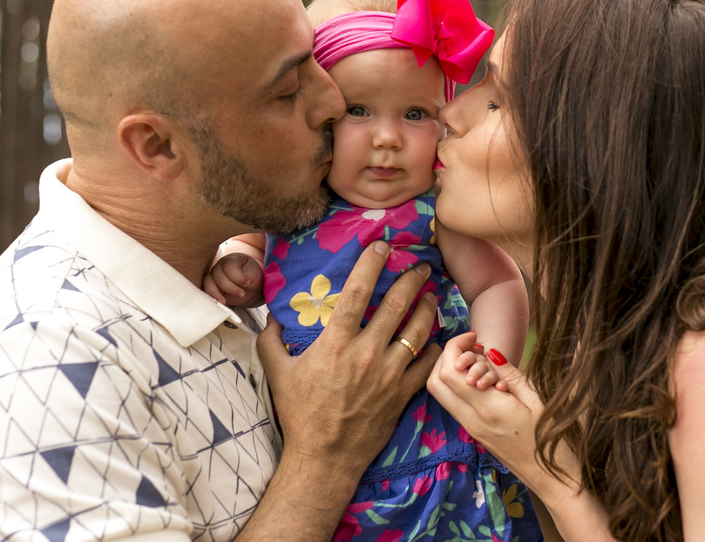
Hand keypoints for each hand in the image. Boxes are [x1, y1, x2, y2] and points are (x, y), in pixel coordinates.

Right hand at [205, 251, 263, 306]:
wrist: (249, 285)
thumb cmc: (251, 275)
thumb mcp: (254, 272)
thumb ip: (248, 275)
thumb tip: (243, 283)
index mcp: (231, 260)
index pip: (229, 266)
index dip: (238, 276)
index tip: (247, 283)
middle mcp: (219, 267)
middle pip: (218, 276)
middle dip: (230, 287)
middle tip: (241, 294)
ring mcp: (213, 277)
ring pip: (208, 284)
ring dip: (216, 294)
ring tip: (225, 302)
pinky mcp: (210, 288)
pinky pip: (206, 292)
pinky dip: (211, 298)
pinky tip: (219, 303)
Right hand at [259, 240, 441, 479]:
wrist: (324, 458)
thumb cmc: (299, 413)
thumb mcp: (276, 372)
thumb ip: (269, 338)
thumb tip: (270, 314)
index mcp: (335, 344)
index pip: (357, 292)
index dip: (371, 264)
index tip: (382, 246)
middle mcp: (366, 354)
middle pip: (396, 305)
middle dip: (412, 280)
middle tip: (421, 266)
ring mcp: (388, 374)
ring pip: (418, 331)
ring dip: (427, 309)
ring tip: (431, 295)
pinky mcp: (402, 394)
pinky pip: (426, 364)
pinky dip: (434, 347)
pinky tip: (435, 337)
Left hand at [428, 334, 546, 479]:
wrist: (554, 481)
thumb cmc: (553, 440)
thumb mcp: (536, 400)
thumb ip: (510, 374)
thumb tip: (490, 353)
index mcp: (489, 410)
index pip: (450, 372)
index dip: (455, 346)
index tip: (475, 337)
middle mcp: (472, 421)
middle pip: (436, 381)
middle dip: (447, 355)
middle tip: (474, 346)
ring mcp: (471, 429)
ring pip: (441, 393)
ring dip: (452, 370)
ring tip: (481, 361)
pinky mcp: (474, 433)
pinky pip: (454, 403)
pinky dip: (460, 384)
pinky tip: (484, 378)